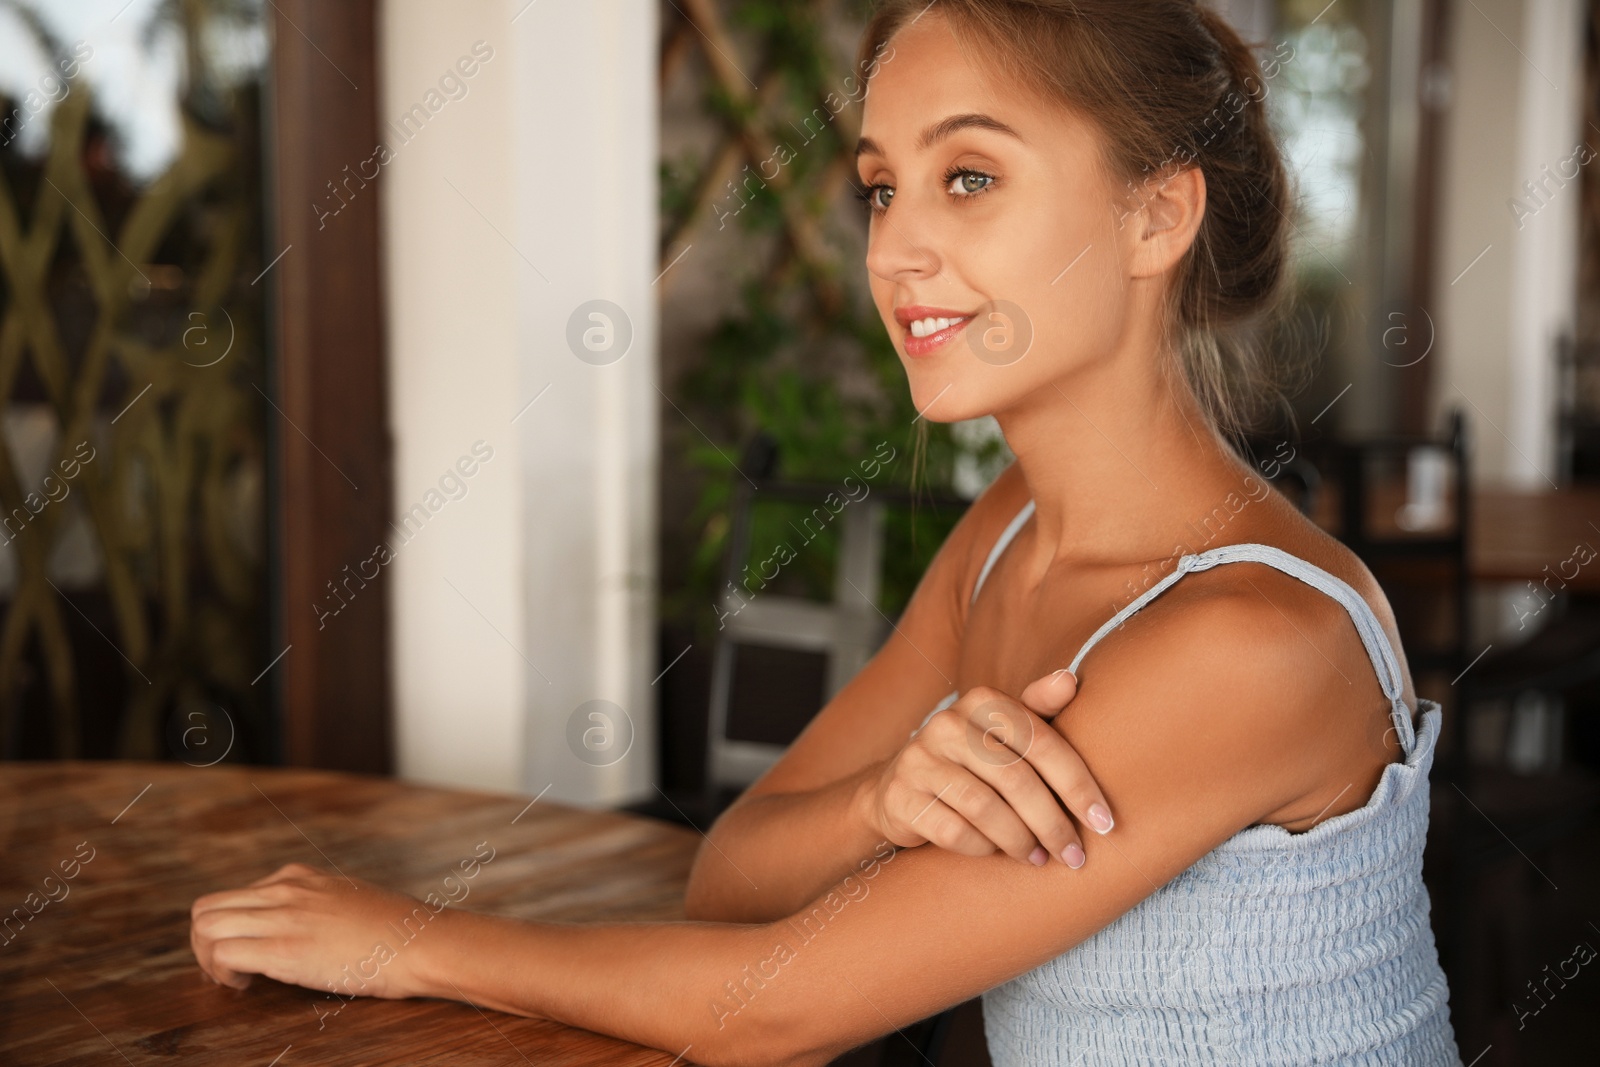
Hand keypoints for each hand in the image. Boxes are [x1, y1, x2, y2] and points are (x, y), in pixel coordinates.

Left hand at [190, 862, 439, 999]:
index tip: (245, 955)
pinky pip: (223, 952)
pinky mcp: (284, 947)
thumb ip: (319, 905)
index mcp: (299, 876)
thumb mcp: (350, 900)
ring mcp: (283, 915)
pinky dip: (222, 974)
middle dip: (204, 944)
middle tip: (229, 971)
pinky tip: (248, 986)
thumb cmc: (396, 931)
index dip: (229, 930)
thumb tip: (306, 928)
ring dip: (207, 959)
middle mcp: (284, 889)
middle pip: (206, 907)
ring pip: (205, 926)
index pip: (234, 896)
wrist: (420, 941)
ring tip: (236, 979)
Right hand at [859, 671, 1113, 868]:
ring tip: (1037, 858)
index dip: (1078, 785)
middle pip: (1015, 779)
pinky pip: (953, 830)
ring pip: (984, 808)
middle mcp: (947, 723)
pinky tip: (995, 854)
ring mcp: (919, 760)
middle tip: (1073, 855)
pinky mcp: (900, 797)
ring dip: (1019, 840)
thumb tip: (1070, 680)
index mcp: (981, 701)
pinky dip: (981, 848)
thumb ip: (1039, 709)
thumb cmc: (972, 760)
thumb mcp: (1005, 732)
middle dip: (1052, 823)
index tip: (1104, 823)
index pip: (1042, 742)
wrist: (900, 787)